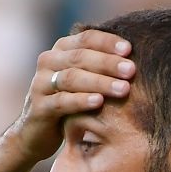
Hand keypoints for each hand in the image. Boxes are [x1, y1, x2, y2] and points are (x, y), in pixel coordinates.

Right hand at [8, 29, 134, 162]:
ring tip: (122, 89)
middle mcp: (48, 62)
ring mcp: (40, 84)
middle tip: (131, 71)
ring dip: (100, 82)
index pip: (86, 38)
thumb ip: (99, 66)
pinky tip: (99, 102)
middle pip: (80, 57)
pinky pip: (62, 101)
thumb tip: (135, 57)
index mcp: (60, 50)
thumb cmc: (68, 104)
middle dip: (108, 63)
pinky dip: (81, 101)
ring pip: (72, 78)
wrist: (35, 133)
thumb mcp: (82, 80)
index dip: (108, 42)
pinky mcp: (38, 107)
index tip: (130, 50)